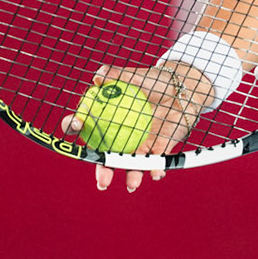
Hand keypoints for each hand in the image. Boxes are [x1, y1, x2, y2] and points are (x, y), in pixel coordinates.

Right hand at [59, 61, 209, 192]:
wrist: (182, 87)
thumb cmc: (153, 81)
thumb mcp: (134, 76)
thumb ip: (115, 74)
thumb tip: (98, 76)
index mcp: (107, 119)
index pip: (85, 126)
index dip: (75, 126)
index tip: (77, 124)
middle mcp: (119, 137)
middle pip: (106, 157)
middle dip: (103, 171)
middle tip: (103, 180)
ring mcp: (139, 145)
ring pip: (131, 165)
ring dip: (130, 176)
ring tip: (132, 184)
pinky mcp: (158, 149)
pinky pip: (156, 162)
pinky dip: (156, 170)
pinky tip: (156, 174)